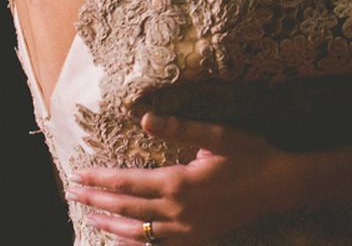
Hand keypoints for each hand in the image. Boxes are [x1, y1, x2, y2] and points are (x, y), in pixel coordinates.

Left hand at [69, 114, 307, 244]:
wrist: (281, 185)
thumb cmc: (251, 155)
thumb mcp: (217, 135)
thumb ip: (179, 129)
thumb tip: (145, 118)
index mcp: (178, 182)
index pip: (127, 182)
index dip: (99, 178)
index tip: (77, 174)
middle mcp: (178, 210)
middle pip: (126, 207)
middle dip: (95, 199)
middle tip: (70, 192)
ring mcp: (188, 228)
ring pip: (138, 231)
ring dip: (110, 223)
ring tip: (89, 216)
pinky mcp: (198, 237)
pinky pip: (159, 244)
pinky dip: (137, 243)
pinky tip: (123, 240)